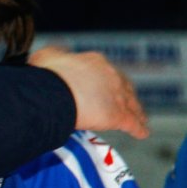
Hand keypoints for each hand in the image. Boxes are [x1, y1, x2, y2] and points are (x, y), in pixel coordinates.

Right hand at [30, 47, 148, 138]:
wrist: (55, 92)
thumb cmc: (48, 77)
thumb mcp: (46, 58)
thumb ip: (52, 55)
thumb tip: (52, 54)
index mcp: (94, 62)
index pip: (104, 71)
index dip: (103, 79)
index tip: (100, 86)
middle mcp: (110, 77)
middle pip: (123, 86)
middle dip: (124, 94)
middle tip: (125, 102)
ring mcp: (117, 96)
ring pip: (132, 104)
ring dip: (137, 111)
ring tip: (141, 119)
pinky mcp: (118, 115)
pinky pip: (132, 123)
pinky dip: (138, 129)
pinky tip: (141, 133)